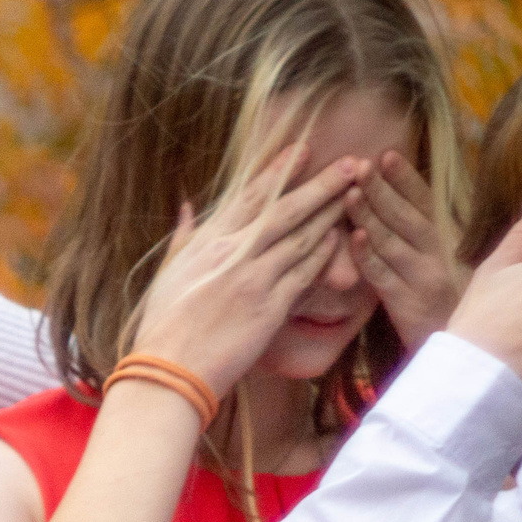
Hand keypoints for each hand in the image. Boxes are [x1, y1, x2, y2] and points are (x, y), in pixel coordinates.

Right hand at [132, 145, 365, 393]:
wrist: (168, 371)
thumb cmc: (163, 327)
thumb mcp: (167, 273)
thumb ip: (182, 237)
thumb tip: (186, 207)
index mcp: (207, 242)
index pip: (249, 197)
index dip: (279, 171)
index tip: (303, 150)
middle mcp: (232, 253)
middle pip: (284, 209)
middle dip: (320, 183)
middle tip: (350, 162)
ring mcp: (253, 279)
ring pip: (301, 236)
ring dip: (332, 212)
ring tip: (358, 191)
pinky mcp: (269, 308)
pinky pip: (305, 273)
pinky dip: (325, 253)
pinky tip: (345, 237)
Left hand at [344, 150, 458, 350]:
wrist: (454, 346)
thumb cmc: (441, 295)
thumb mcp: (440, 257)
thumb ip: (422, 228)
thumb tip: (394, 194)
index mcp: (443, 238)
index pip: (423, 201)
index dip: (405, 177)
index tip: (385, 153)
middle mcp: (436, 254)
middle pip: (406, 216)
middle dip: (382, 189)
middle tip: (358, 164)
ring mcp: (421, 278)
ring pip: (392, 242)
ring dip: (370, 216)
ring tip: (350, 192)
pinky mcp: (405, 303)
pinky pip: (383, 276)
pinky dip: (368, 257)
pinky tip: (354, 238)